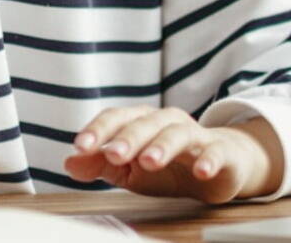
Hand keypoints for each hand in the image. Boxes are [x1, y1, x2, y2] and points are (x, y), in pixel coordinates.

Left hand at [63, 106, 281, 203]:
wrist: (219, 167)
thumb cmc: (169, 167)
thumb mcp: (129, 169)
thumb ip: (100, 165)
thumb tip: (69, 163)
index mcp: (142, 122)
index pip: (117, 118)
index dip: (98, 130)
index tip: (80, 146)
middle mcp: (167, 121)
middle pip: (145, 123)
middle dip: (128, 138)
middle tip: (113, 154)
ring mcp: (196, 135)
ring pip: (178, 133)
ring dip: (163, 146)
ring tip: (150, 161)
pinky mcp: (221, 151)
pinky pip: (216, 151)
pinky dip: (209, 160)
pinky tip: (201, 171)